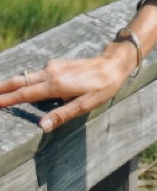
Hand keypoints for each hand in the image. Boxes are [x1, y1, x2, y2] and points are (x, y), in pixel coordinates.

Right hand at [0, 41, 137, 132]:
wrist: (112, 65)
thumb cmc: (102, 87)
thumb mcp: (86, 105)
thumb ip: (62, 115)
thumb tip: (42, 126)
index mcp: (56, 85)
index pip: (25, 94)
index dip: (8, 99)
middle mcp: (50, 73)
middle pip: (20, 81)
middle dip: (2, 88)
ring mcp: (52, 67)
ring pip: (26, 77)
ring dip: (11, 84)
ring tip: (0, 92)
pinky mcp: (56, 65)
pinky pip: (35, 75)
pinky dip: (25, 81)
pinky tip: (21, 87)